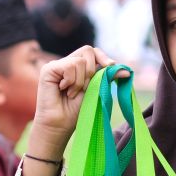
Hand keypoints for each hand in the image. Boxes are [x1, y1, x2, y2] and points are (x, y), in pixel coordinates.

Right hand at [27, 46, 122, 160]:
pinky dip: (71, 81)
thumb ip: (107, 77)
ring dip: (80, 82)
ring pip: (80, 61)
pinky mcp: (48, 69)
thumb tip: (127, 71)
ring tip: (72, 93)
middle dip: (91, 71)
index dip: (103, 57)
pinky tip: (63, 90)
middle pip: (87, 51)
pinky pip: (69, 66)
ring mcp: (56, 65)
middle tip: (84, 89)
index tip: (111, 67)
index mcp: (77, 67)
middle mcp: (66, 63)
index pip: (93, 51)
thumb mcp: (96, 90)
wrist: (60, 125)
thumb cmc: (75, 111)